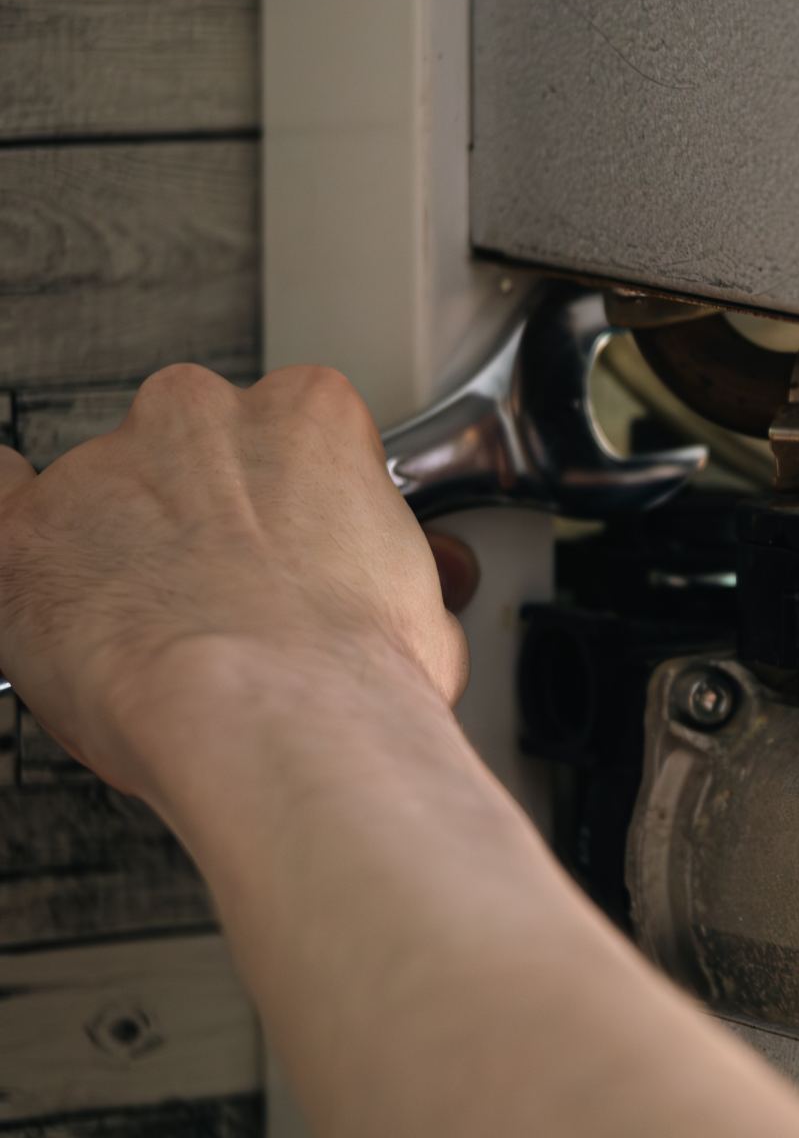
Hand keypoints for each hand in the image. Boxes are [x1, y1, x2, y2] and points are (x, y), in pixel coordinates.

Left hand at [0, 365, 467, 799]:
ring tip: (159, 630)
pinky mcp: (24, 531)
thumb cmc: (349, 673)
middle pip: (196, 443)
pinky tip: (46, 567)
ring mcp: (105, 468)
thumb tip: (376, 611)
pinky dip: (19, 528)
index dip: (297, 500)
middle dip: (209, 510)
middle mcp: (200, 418)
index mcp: (309, 416)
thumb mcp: (420, 609)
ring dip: (125, 542)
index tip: (299, 547)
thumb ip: (375, 574)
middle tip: (232, 590)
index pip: (298, 429)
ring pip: (106, 485)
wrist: (273, 721)